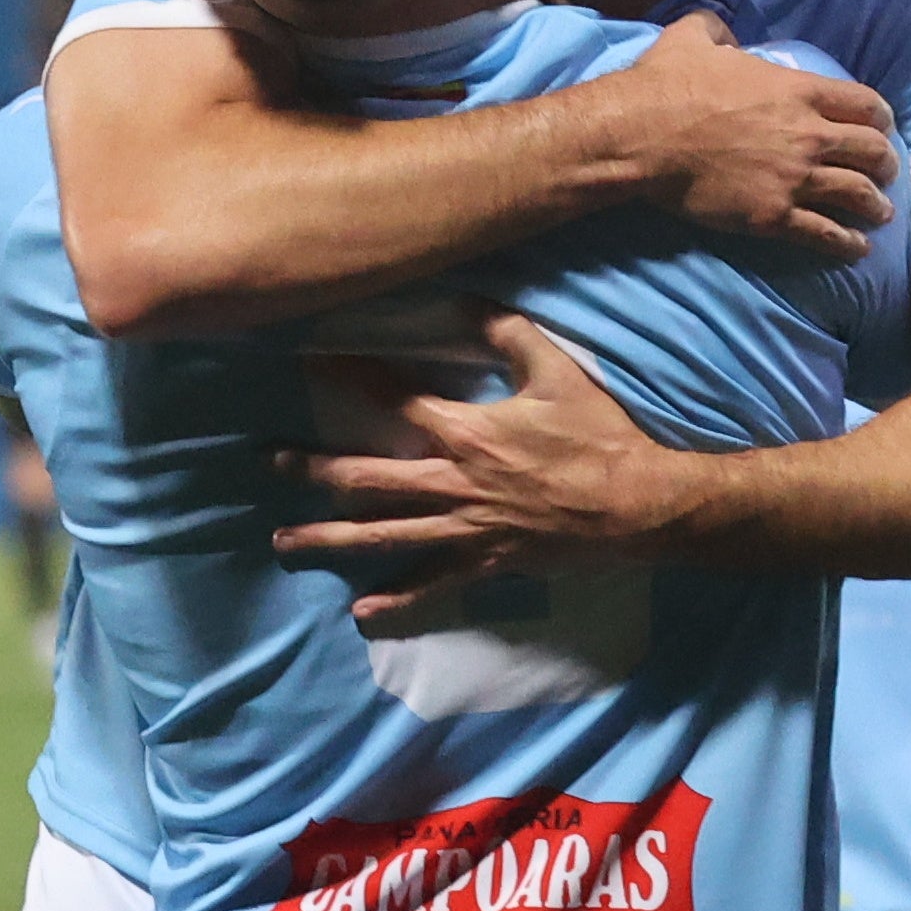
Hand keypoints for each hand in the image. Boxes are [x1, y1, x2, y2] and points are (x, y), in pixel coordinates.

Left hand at [270, 310, 698, 620]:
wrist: (637, 505)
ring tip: (285, 543)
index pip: (394, 402)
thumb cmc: (599, 435)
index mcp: (466, 433)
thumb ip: (508, 333)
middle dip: (315, 470)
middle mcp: (453, 484)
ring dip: (330, 540)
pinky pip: (434, 585)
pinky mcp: (487, 563)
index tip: (319, 362)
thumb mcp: (558, 371)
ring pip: (385, 536)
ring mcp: (466, 530)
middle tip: (274, 464)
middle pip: (367, 479)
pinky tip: (362, 611)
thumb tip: (466, 298)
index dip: (355, 378)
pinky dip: (398, 599)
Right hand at [618, 14, 898, 255]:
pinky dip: (847, 244)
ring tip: (880, 214)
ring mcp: (794, 178)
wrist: (642, 137)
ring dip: (875, 207)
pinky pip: (825, 234)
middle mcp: (808, 135)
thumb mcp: (693, 37)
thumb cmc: (666, 85)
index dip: (881, 118)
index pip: (865, 103)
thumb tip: (724, 33)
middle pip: (873, 151)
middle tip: (885, 173)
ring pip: (858, 195)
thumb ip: (718, 28)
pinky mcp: (773, 215)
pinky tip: (856, 249)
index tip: (882, 127)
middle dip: (885, 164)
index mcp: (797, 90)